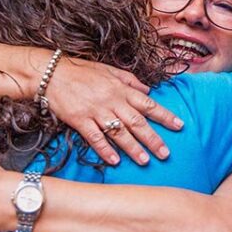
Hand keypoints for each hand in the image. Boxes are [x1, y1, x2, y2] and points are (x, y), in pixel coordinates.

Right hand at [48, 57, 183, 165]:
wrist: (52, 73)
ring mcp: (96, 111)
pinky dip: (105, 149)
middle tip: (165, 153)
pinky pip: (95, 137)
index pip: (148, 104)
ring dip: (133, 148)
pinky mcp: (80, 120)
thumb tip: (149, 90)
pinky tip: (115, 161)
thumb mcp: (110, 70)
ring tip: (145, 161)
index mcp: (121, 89)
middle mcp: (112, 101)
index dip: (164, 115)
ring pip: (119, 132)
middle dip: (153, 138)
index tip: (179, 125)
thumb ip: (131, 80)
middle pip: (137, 122)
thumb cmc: (82, 71)